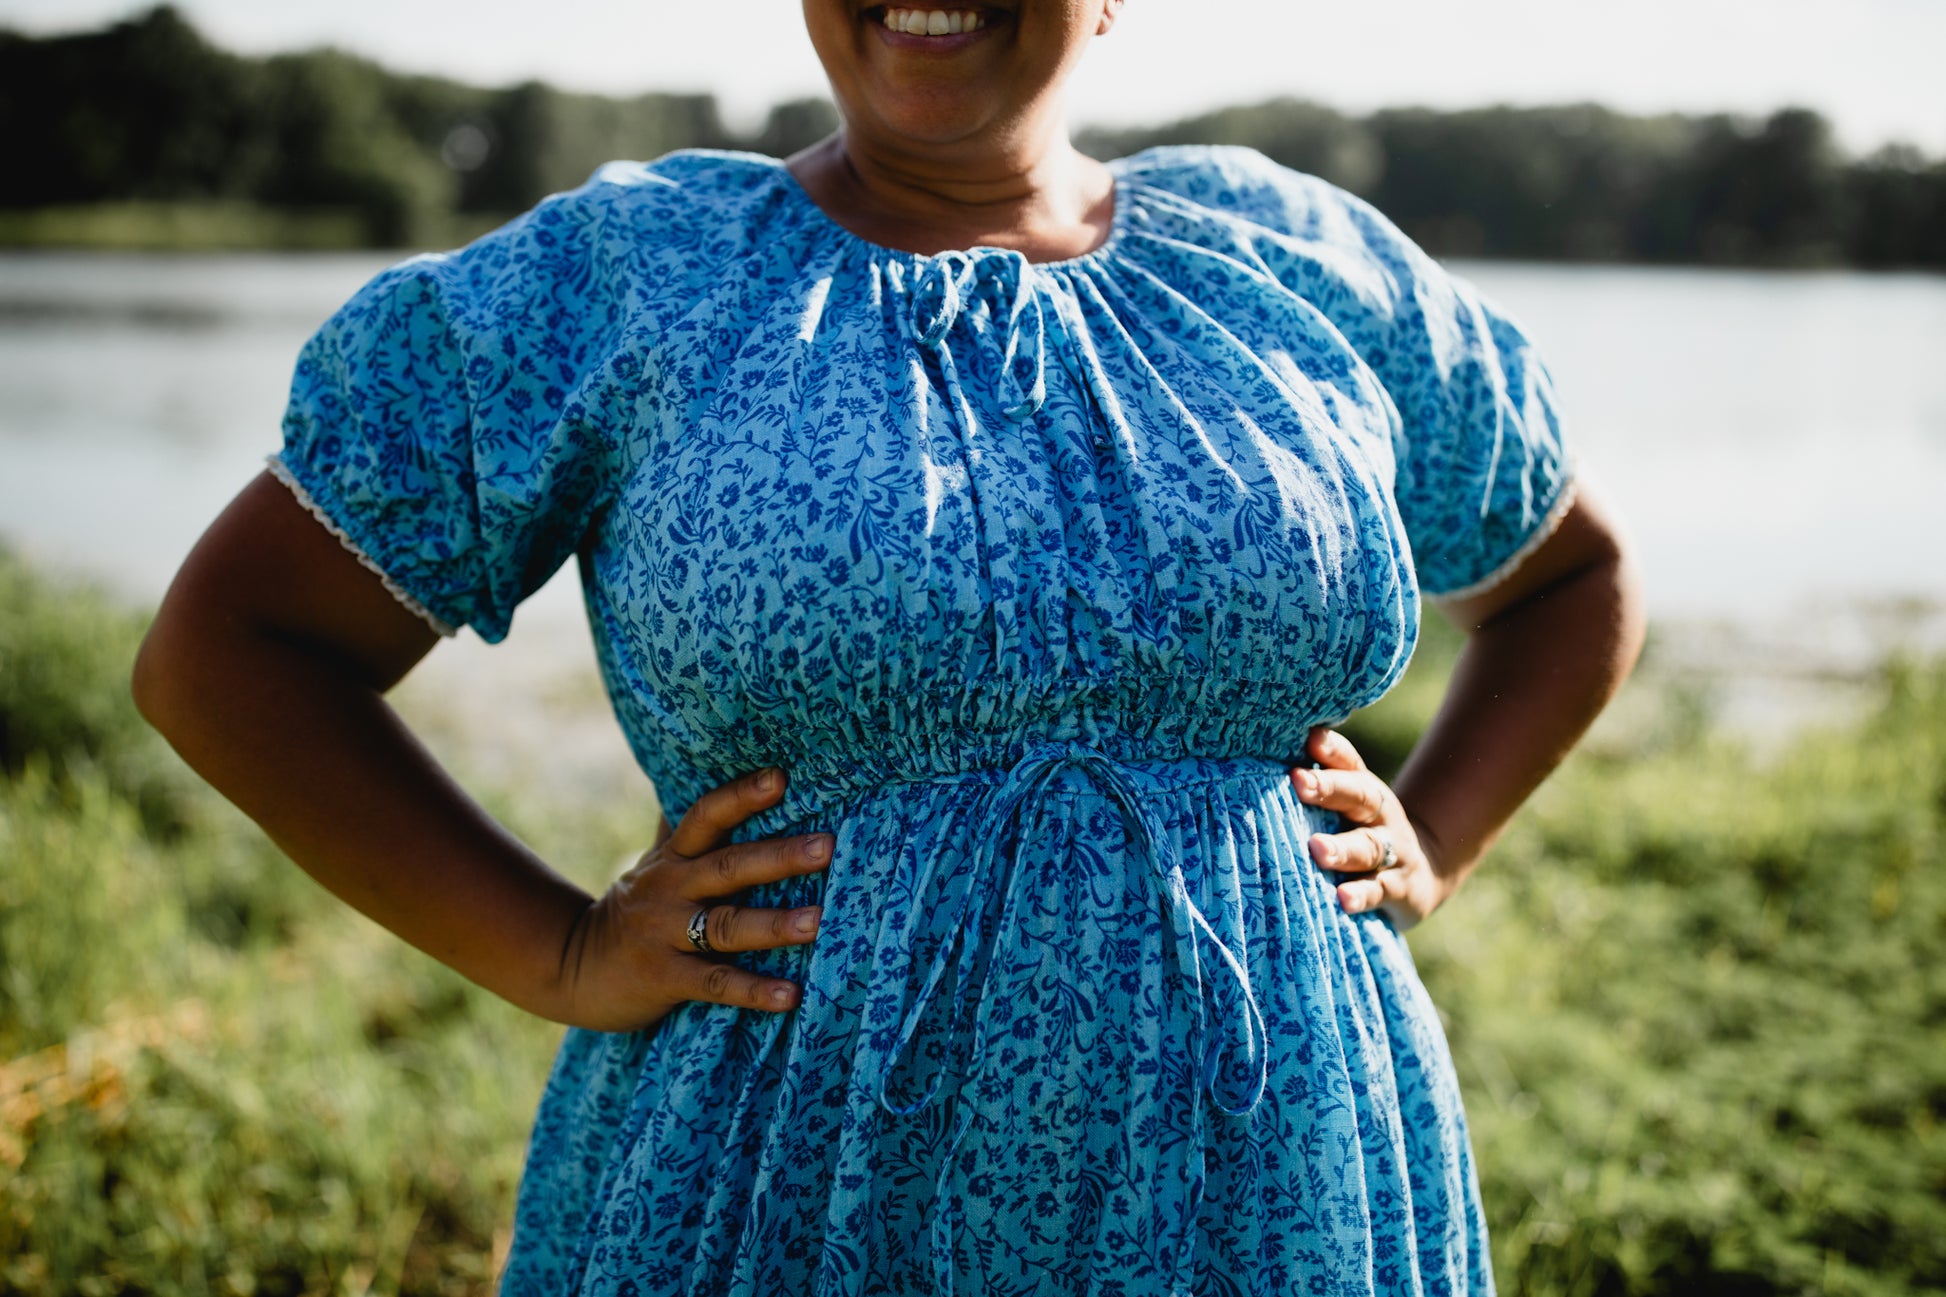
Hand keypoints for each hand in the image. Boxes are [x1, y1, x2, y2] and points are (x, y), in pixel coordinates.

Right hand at [553, 767, 830, 1031]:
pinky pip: (715, 984)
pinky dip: (753, 990)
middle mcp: (670, 890)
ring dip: (773, 925)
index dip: (741, 797)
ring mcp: (666, 934)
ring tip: (817, 922)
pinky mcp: (665, 979)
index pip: (706, 817)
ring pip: (726, 926)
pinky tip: (790, 995)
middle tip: (826, 847)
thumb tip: (713, 776)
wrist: (574, 967)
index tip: (780, 778)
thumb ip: (684, 829)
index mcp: (673, 858)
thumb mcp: (655, 865)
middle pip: (728, 867)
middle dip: (778, 857)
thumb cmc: (636, 909)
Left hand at [1291, 727, 1452, 929]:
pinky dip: (1361, 895)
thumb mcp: (1347, 807)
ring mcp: (1392, 852)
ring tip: (1317, 848)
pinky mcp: (1397, 889)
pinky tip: (1342, 899)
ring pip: (1368, 848)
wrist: (1420, 875)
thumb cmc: (1360, 833)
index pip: (1349, 763)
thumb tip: (1260, 757)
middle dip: (1329, 788)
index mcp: (1363, 790)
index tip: (1310, 740)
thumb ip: (1316, 788)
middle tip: (1299, 782)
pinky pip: (1378, 892)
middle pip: (1359, 796)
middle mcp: (1380, 815)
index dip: (1331, 750)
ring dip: (1342, 848)